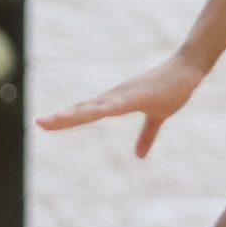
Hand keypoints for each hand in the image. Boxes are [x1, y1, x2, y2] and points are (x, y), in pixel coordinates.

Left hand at [37, 52, 206, 158]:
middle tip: (39, 123)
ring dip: (77, 113)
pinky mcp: (139, 94)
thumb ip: (147, 136)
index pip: (84, 113)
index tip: (43, 123)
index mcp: (115, 103)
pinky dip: (107, 107)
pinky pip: (120, 103)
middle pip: (83, 110)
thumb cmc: (170, 90)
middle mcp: (114, 98)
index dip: (64, 119)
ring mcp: (125, 95)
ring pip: (96, 106)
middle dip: (62, 118)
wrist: (187, 71)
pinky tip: (96, 112)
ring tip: (57, 119)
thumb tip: (140, 155)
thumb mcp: (157, 118)